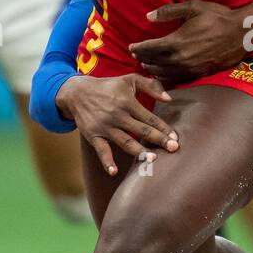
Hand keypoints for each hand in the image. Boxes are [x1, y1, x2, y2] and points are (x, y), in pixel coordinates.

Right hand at [55, 73, 178, 176]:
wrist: (77, 92)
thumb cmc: (108, 86)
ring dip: (138, 151)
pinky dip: (106, 161)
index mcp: (127, 102)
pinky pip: (101, 150)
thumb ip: (151, 86)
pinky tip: (114, 172)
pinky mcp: (93, 135)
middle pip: (141, 130)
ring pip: (125, 141)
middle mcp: (117, 115)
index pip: (149, 118)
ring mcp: (105, 126)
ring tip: (152, 159)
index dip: (163, 128)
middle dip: (158, 140)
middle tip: (174, 149)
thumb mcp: (129, 80)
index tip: (175, 138)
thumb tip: (169, 99)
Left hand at [130, 0, 248, 81]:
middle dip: (144, 59)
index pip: (150, 47)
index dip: (138, 48)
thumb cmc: (218, 17)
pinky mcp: (200, 74)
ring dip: (153, 70)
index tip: (131, 47)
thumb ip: (169, 11)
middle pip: (155, 62)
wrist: (241, 33)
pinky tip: (164, 75)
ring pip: (165, 73)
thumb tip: (148, 16)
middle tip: (137, 57)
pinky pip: (178, 78)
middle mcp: (181, 58)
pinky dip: (167, 78)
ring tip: (147, 66)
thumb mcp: (193, 7)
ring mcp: (190, 68)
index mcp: (176, 41)